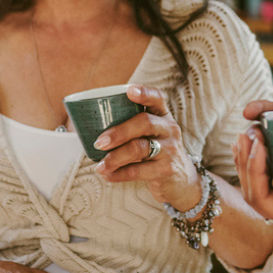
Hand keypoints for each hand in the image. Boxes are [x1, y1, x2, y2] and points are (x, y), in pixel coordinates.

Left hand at [92, 84, 199, 209]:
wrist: (182, 181)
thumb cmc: (157, 152)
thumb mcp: (152, 135)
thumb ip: (131, 127)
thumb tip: (89, 126)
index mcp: (162, 116)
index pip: (157, 98)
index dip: (144, 93)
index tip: (129, 91)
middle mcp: (169, 129)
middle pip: (144, 123)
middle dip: (119, 132)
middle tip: (99, 142)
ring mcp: (170, 149)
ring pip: (140, 148)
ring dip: (115, 157)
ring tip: (100, 166)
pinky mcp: (166, 170)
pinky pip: (139, 171)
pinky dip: (119, 174)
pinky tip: (108, 176)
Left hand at [232, 99, 272, 233]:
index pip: (262, 200)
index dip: (254, 170)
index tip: (258, 142)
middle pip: (254, 192)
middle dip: (246, 161)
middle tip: (248, 131)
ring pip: (259, 186)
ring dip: (249, 160)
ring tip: (247, 132)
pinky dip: (263, 160)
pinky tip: (260, 142)